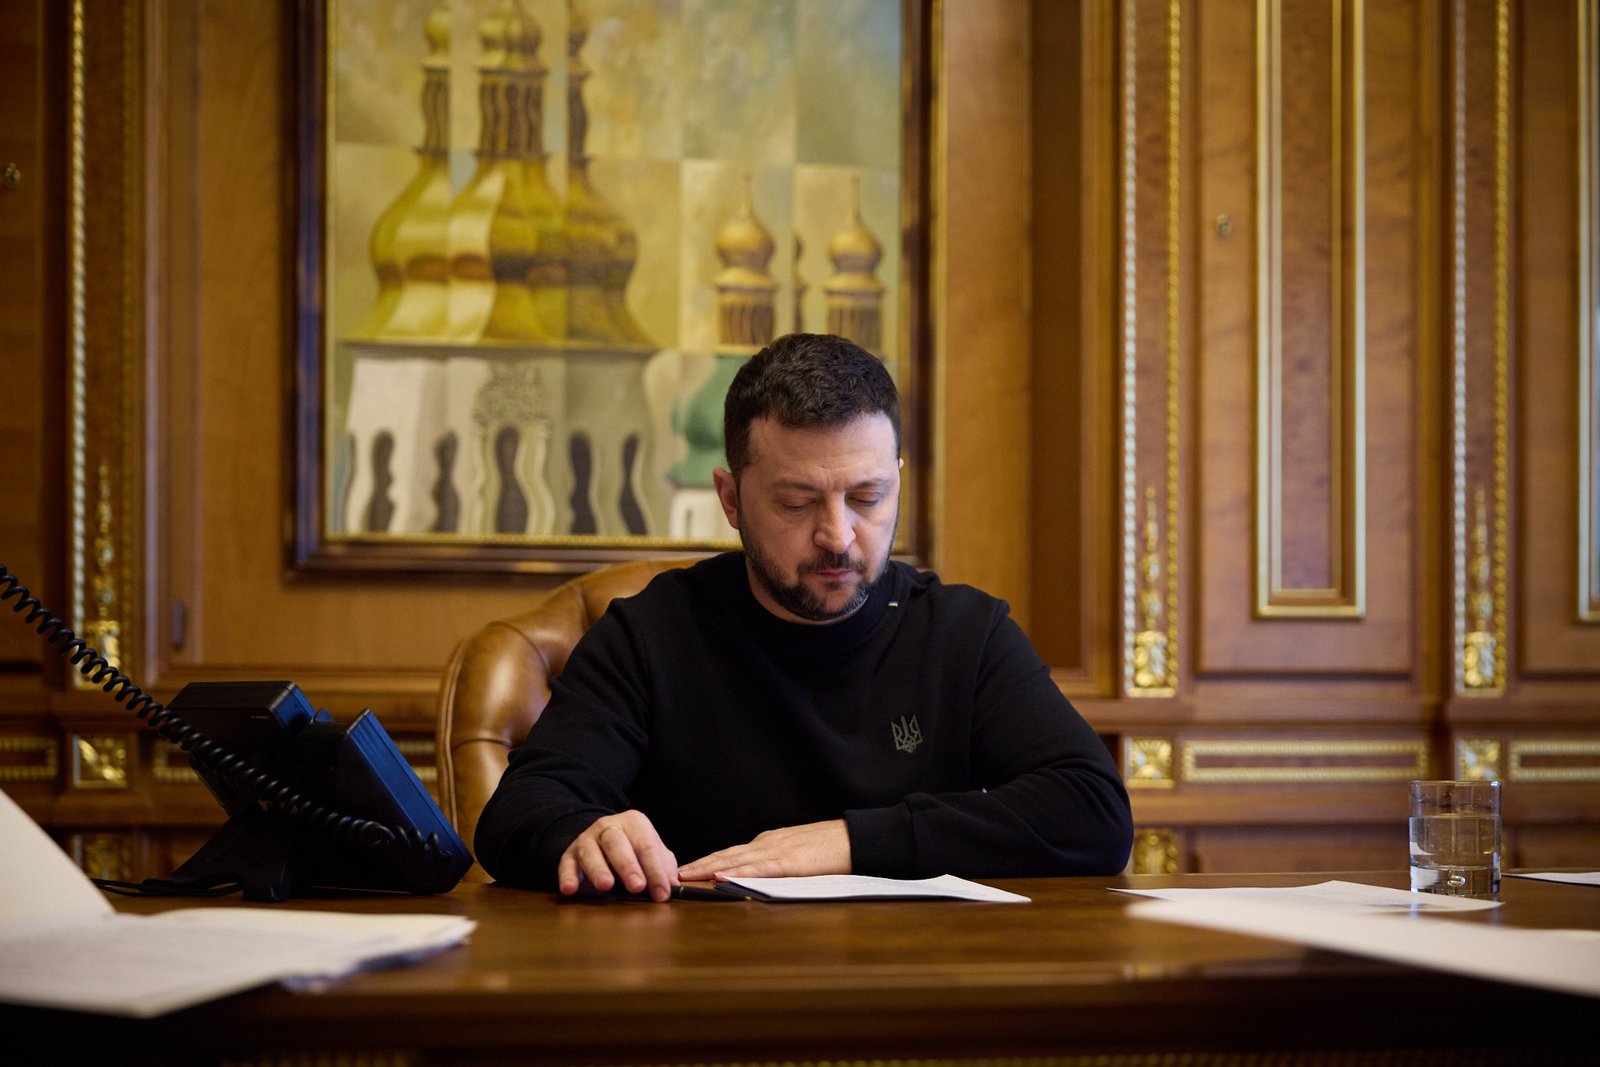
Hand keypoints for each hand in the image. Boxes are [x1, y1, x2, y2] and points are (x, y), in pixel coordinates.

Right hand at [558, 810, 678, 901]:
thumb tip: (673, 887)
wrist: (602, 842)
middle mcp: (609, 826)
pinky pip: (566, 864)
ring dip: (599, 869)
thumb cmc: (633, 850)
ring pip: (591, 851)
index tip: (662, 893)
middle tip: (638, 887)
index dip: (655, 870)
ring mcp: (587, 839)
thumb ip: (663, 867)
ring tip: (606, 886)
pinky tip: (571, 890)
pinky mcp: (569, 854)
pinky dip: (567, 877)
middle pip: (617, 843)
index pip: (646, 845)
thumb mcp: (652, 853)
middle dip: (628, 866)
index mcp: (634, 822)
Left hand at [677, 819, 850, 880]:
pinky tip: (722, 876)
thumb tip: (757, 877)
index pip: (731, 853)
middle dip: (699, 865)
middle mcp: (767, 843)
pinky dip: (738, 872)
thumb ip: (777, 865)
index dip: (707, 862)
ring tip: (687, 876)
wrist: (856, 838)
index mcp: (769, 843)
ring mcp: (777, 851)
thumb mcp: (798, 855)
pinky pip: (759, 868)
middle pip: (726, 854)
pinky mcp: (790, 862)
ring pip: (736, 859)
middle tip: (675, 875)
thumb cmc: (831, 849)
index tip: (687, 871)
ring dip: (709, 868)